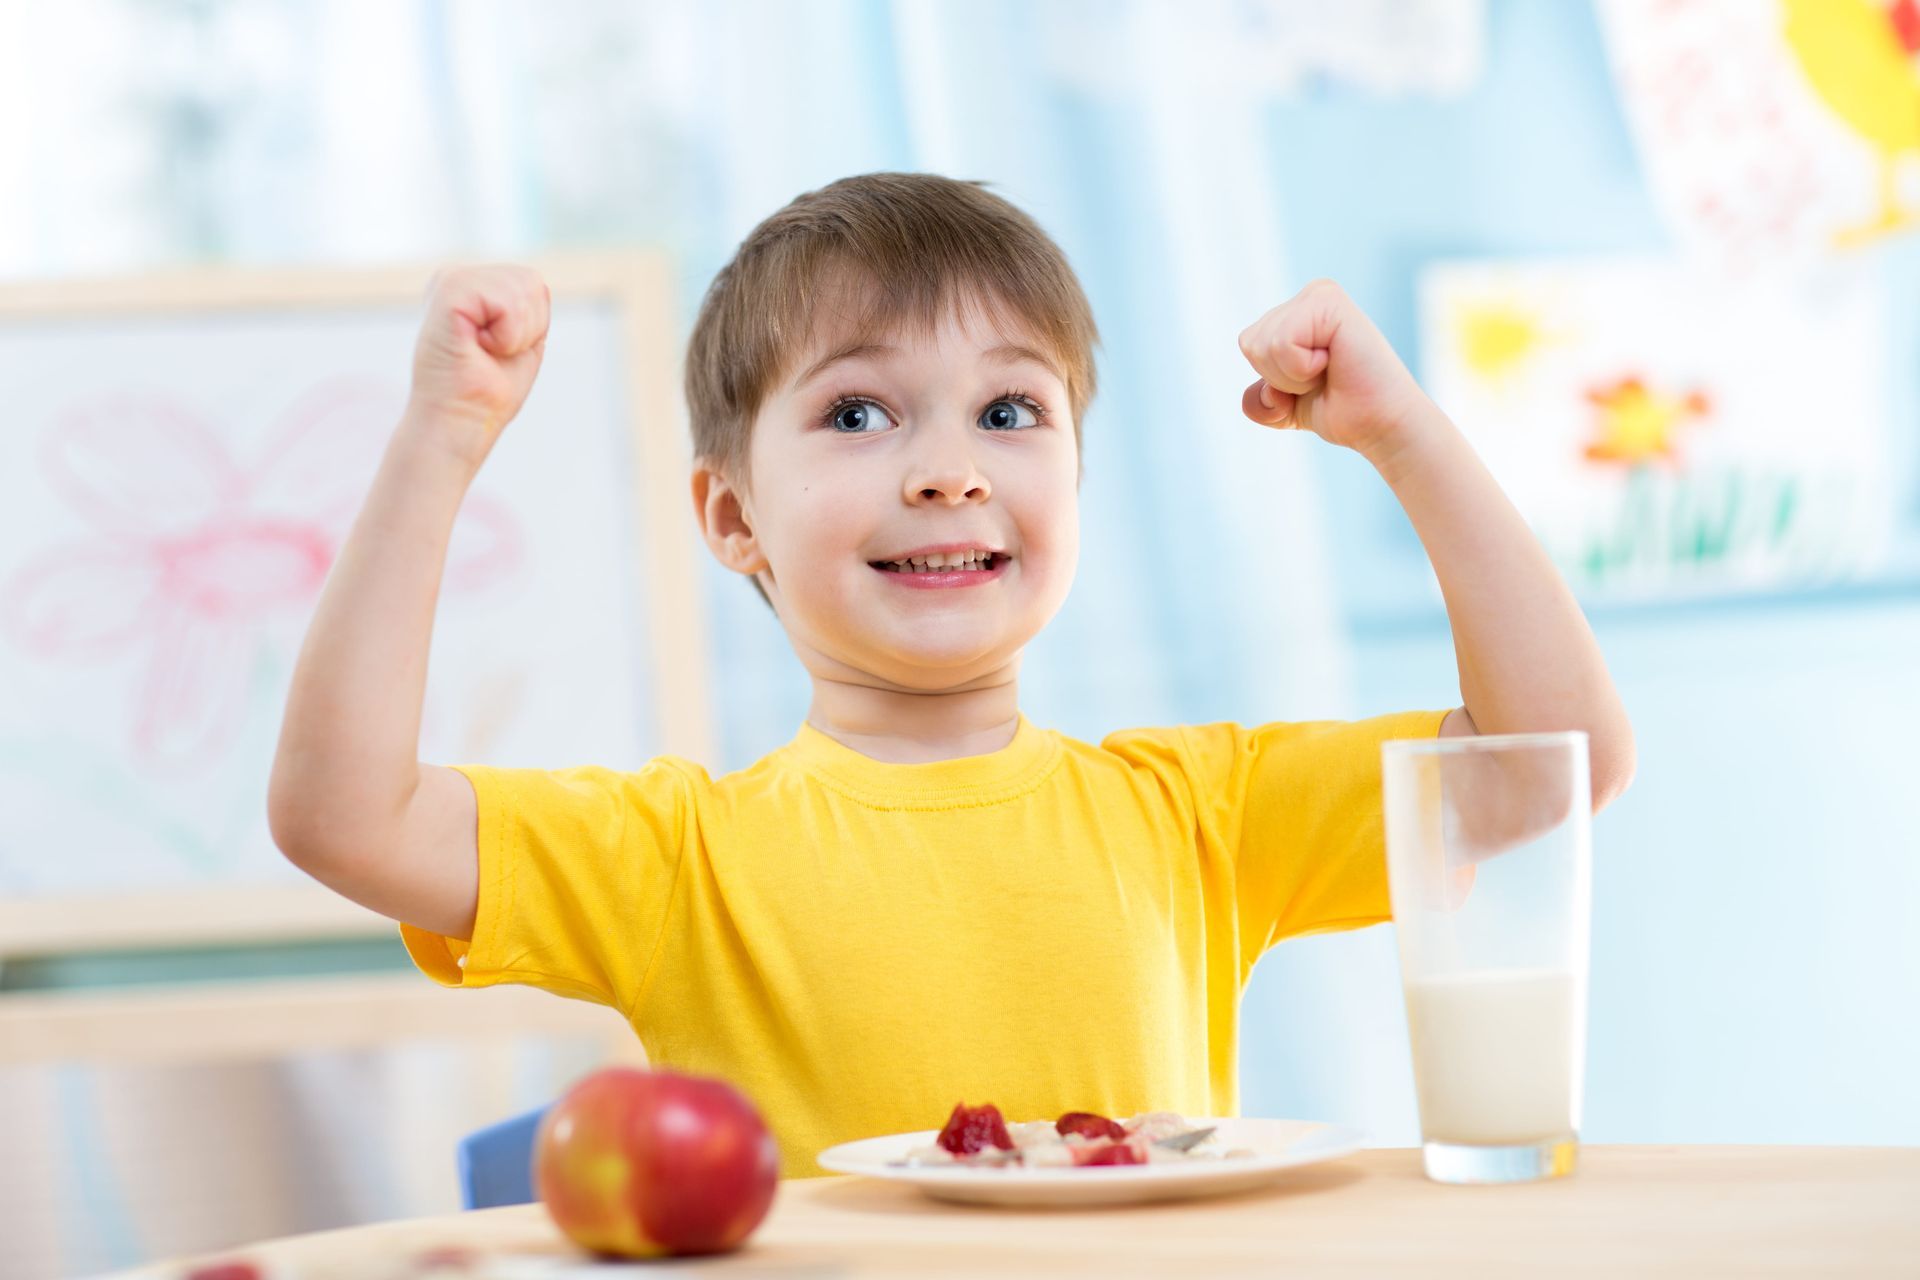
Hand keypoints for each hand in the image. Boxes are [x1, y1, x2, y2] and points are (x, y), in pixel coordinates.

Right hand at [407, 265, 550, 470]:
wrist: (459, 425)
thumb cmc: (486, 393)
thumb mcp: (520, 344)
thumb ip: (527, 308)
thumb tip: (537, 282)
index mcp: (472, 288)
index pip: (533, 284)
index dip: (532, 326)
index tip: (498, 352)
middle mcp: (458, 277)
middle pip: (532, 282)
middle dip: (527, 328)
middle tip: (491, 354)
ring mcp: (451, 280)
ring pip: (523, 289)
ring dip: (515, 335)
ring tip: (482, 352)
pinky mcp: (449, 288)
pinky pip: (508, 302)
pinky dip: (506, 336)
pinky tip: (476, 348)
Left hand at [1237, 279, 1427, 459]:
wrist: (1380, 424)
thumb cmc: (1343, 411)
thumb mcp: (1286, 407)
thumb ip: (1260, 399)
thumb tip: (1263, 392)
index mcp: (1298, 311)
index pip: (1249, 344)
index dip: (1273, 380)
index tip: (1313, 382)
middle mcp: (1309, 295)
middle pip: (1250, 343)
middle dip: (1280, 378)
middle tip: (1324, 379)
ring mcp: (1320, 293)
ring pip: (1263, 345)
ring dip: (1293, 376)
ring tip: (1331, 371)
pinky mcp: (1330, 302)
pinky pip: (1281, 344)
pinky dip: (1301, 368)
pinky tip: (1334, 362)